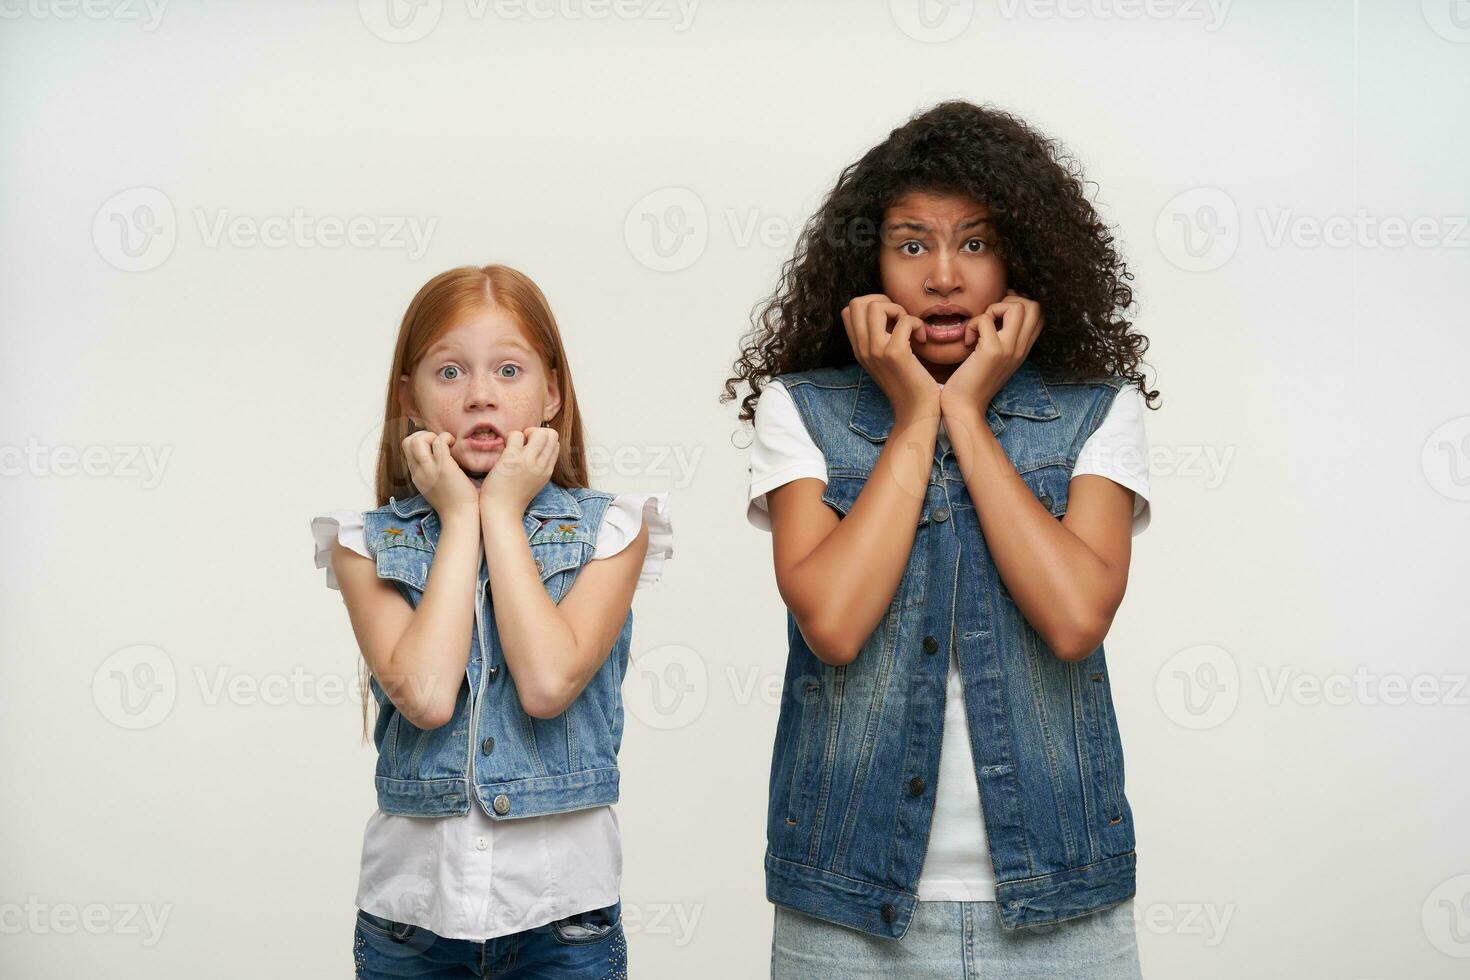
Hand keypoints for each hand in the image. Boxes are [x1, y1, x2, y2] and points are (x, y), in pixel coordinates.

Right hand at [401, 430, 480, 520]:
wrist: (460, 517)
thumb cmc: (454, 502)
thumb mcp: (434, 486)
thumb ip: (431, 473)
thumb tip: (438, 458)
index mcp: (416, 475)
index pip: (406, 450)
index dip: (419, 441)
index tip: (434, 446)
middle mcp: (419, 471)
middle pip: (407, 442)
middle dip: (423, 435)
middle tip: (439, 443)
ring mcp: (429, 469)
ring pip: (418, 440)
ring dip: (432, 435)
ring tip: (446, 444)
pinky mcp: (444, 468)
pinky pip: (439, 442)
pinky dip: (446, 437)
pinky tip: (455, 444)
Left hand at [479, 427, 557, 518]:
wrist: (502, 513)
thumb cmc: (512, 499)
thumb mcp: (533, 483)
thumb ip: (538, 468)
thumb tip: (534, 452)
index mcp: (547, 471)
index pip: (555, 445)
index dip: (543, 441)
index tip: (529, 449)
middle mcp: (542, 464)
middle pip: (551, 434)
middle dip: (537, 432)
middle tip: (522, 443)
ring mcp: (529, 461)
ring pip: (539, 431)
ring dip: (525, 432)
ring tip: (514, 445)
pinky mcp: (513, 459)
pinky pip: (516, 434)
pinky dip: (509, 437)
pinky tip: (503, 449)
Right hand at [840, 294, 940, 422]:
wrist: (916, 412)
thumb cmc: (908, 384)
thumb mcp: (884, 360)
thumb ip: (879, 338)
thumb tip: (887, 311)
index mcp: (859, 349)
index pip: (848, 310)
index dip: (871, 305)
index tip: (890, 320)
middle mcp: (862, 349)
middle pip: (856, 303)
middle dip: (882, 302)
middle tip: (899, 319)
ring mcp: (876, 351)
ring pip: (875, 306)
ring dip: (899, 310)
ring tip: (910, 327)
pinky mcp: (895, 354)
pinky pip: (905, 320)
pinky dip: (917, 324)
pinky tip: (922, 340)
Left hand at [939, 289, 1043, 425]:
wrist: (964, 409)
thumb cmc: (972, 382)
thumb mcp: (995, 359)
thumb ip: (1002, 338)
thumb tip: (998, 312)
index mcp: (1023, 350)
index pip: (1040, 314)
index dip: (1019, 304)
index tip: (997, 315)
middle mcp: (1021, 348)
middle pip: (1034, 306)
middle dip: (1009, 301)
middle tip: (990, 318)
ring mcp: (1009, 349)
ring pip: (1017, 306)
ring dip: (993, 308)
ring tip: (980, 327)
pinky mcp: (991, 352)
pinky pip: (985, 319)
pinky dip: (972, 324)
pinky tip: (967, 342)